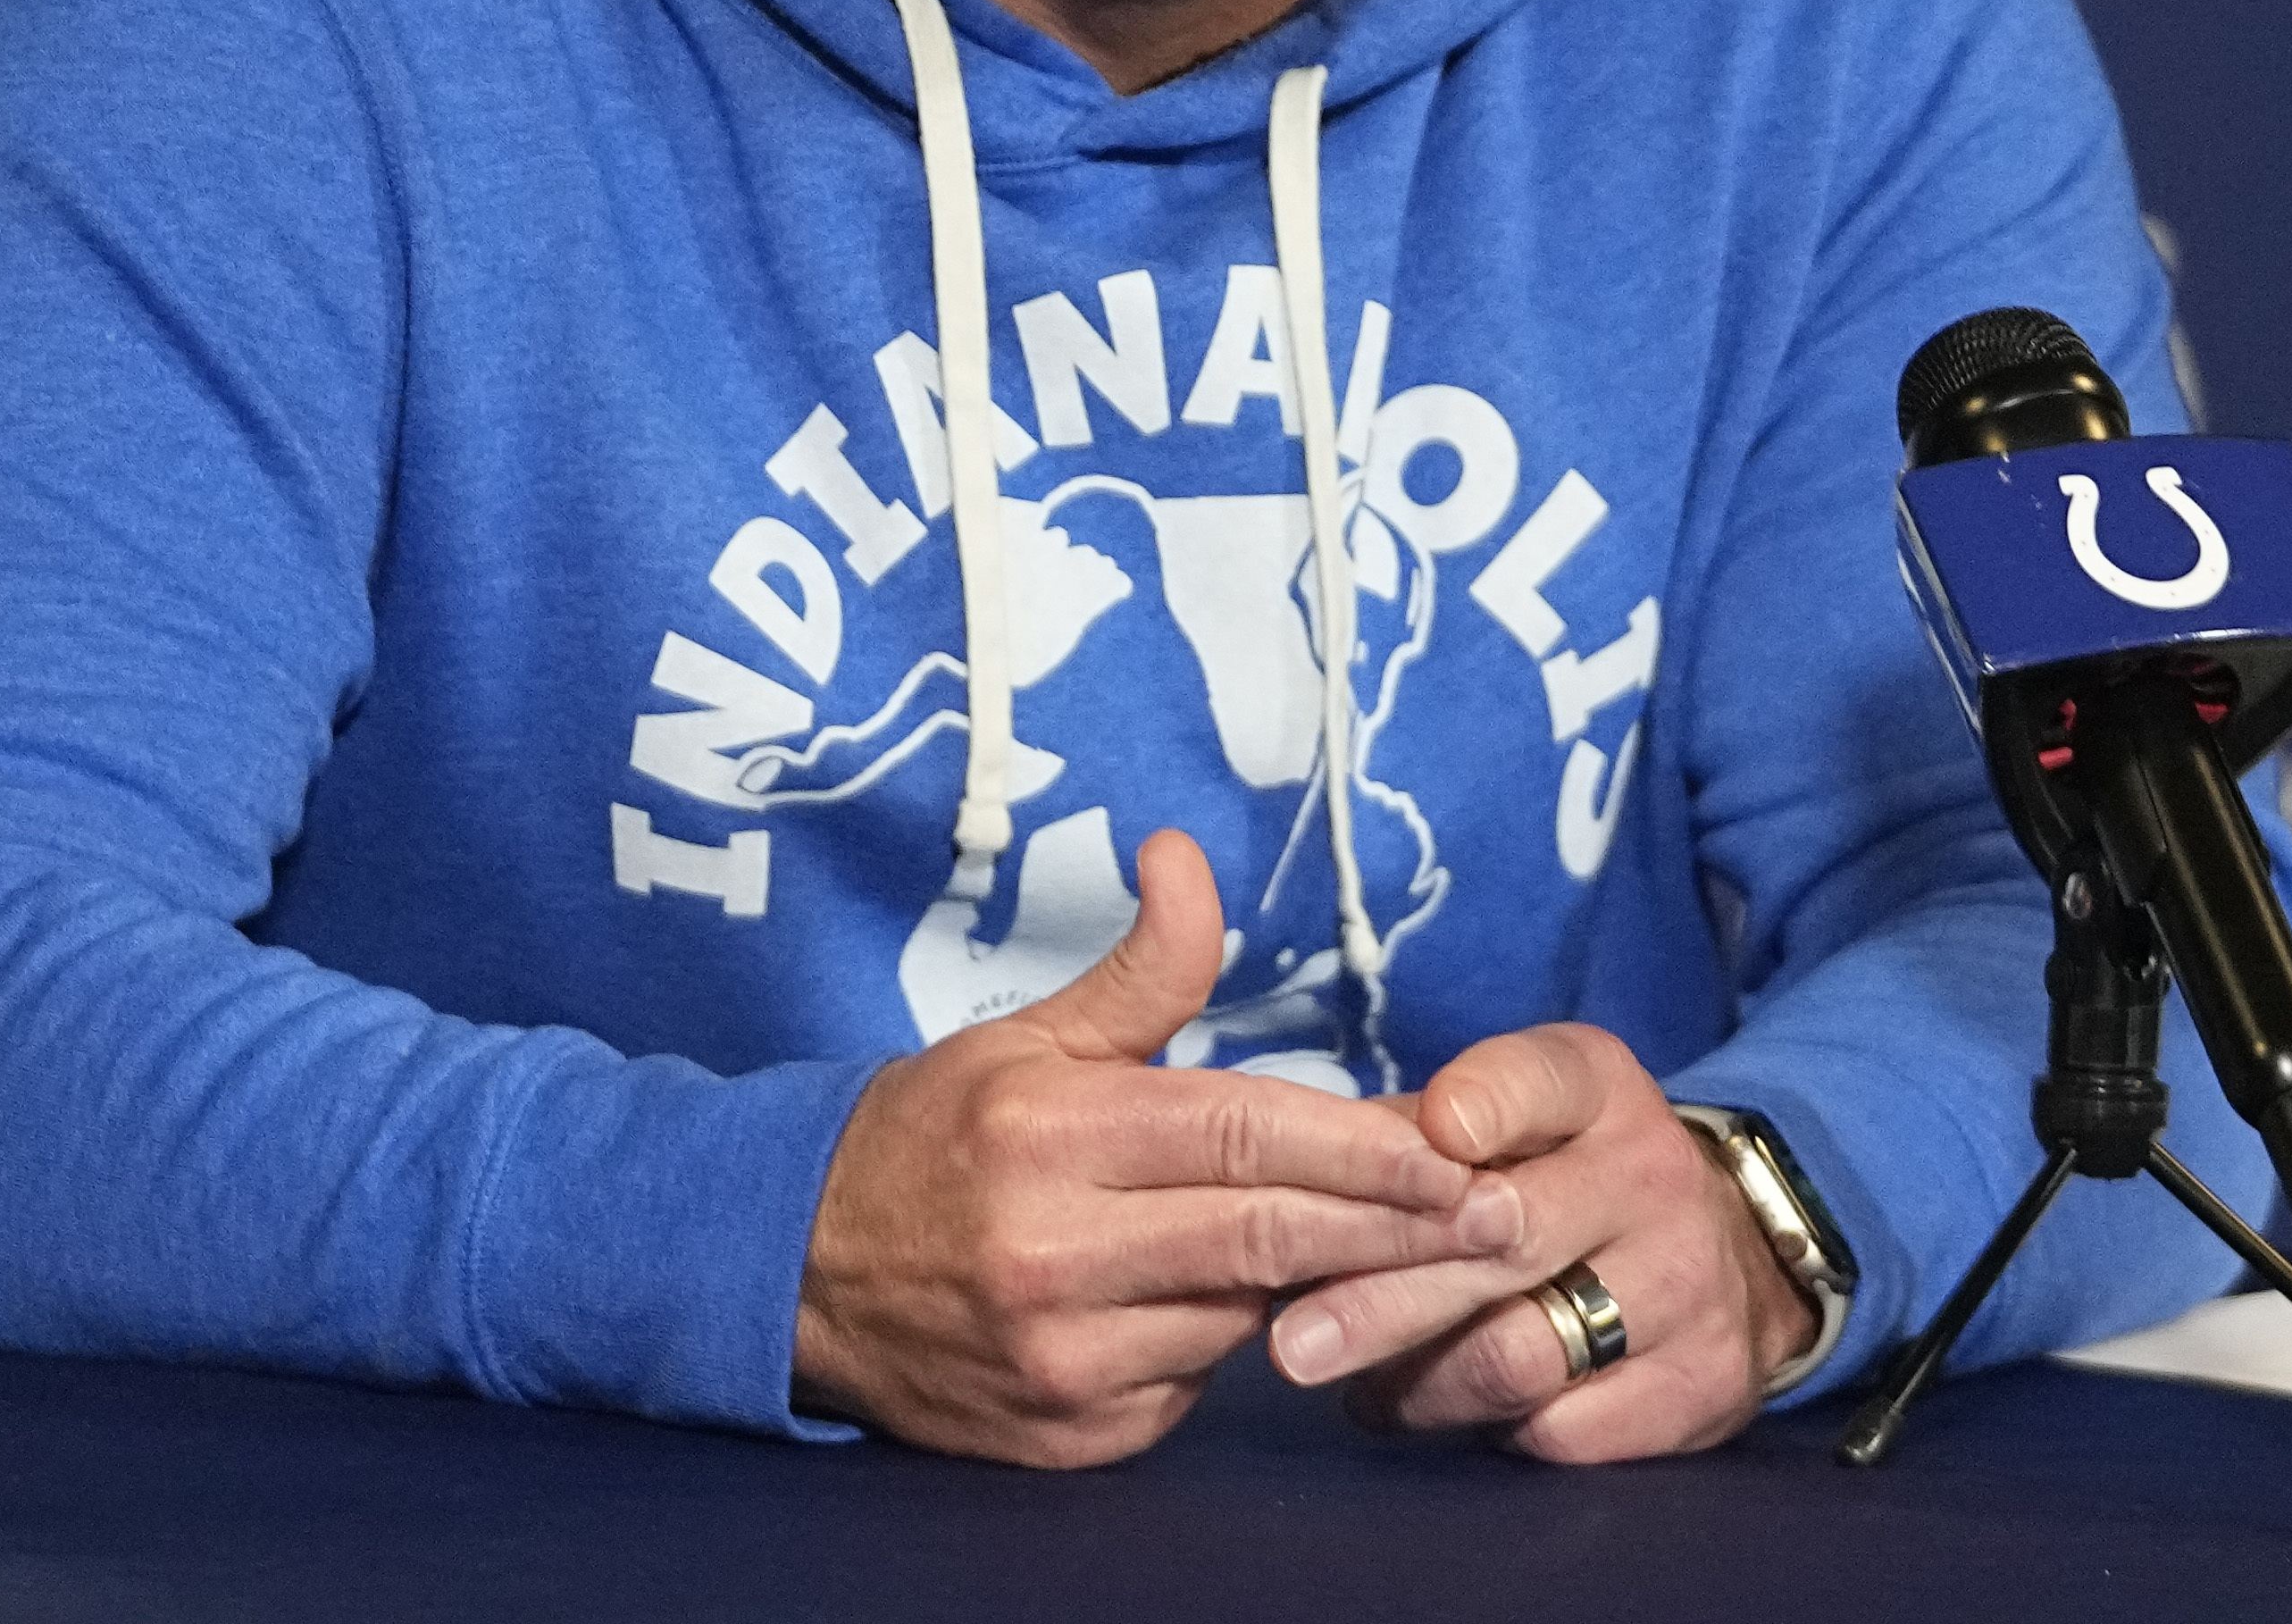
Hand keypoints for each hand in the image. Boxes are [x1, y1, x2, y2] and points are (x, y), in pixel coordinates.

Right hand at [791, 831, 1523, 1465]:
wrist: (789, 1271)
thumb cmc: (930, 1137)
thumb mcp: (1027, 1038)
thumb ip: (1140, 970)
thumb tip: (1186, 855)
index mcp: (1050, 1130)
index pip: (1246, 1138)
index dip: (1366, 1148)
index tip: (1458, 1150)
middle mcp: (1052, 1249)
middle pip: (1269, 1240)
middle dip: (1399, 1230)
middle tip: (1502, 1220)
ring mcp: (1058, 1356)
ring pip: (1243, 1319)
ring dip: (1319, 1285)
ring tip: (1401, 1253)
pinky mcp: (1065, 1436)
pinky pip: (1192, 1388)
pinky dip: (1231, 1347)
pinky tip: (1247, 1309)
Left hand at [1263, 1022, 1811, 1461]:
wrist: (1732, 1255)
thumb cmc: (1569, 1176)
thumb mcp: (1515, 1118)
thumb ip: (1416, 1140)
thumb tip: (1301, 1190)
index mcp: (1598, 1089)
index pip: (1535, 1081)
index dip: (1476, 1106)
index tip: (1421, 1137)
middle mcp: (1652, 1175)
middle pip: (1502, 1241)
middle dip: (1382, 1296)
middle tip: (1290, 1347)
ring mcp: (1687, 1284)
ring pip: (1518, 1354)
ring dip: (1417, 1382)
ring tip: (1359, 1389)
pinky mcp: (1701, 1386)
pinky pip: (1559, 1431)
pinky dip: (1482, 1431)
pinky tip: (1443, 1414)